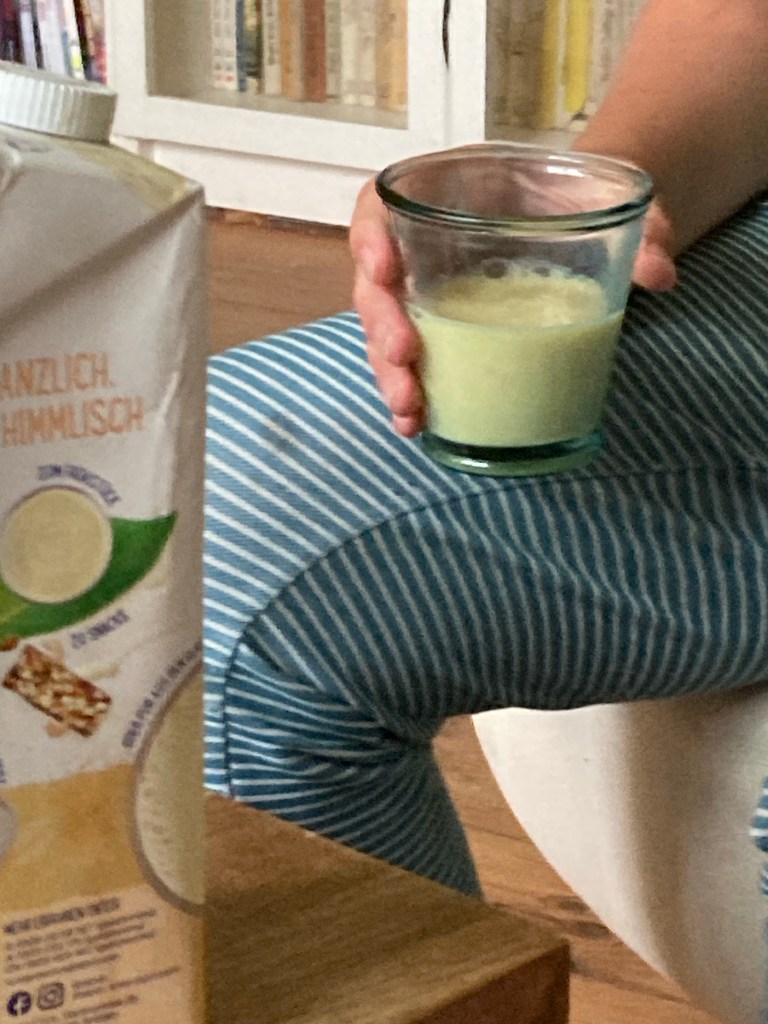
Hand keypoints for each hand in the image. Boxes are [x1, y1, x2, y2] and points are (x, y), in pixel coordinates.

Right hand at [350, 177, 677, 437]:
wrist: (581, 220)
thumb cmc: (576, 199)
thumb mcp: (605, 195)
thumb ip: (637, 221)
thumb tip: (659, 273)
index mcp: (445, 194)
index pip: (380, 205)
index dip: (369, 236)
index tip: (385, 267)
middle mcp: (422, 245)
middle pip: (376, 284)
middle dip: (382, 325)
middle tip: (407, 357)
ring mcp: (426, 294)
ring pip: (383, 332)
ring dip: (389, 373)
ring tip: (410, 409)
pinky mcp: (440, 332)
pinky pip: (408, 363)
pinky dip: (410, 394)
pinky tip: (418, 423)